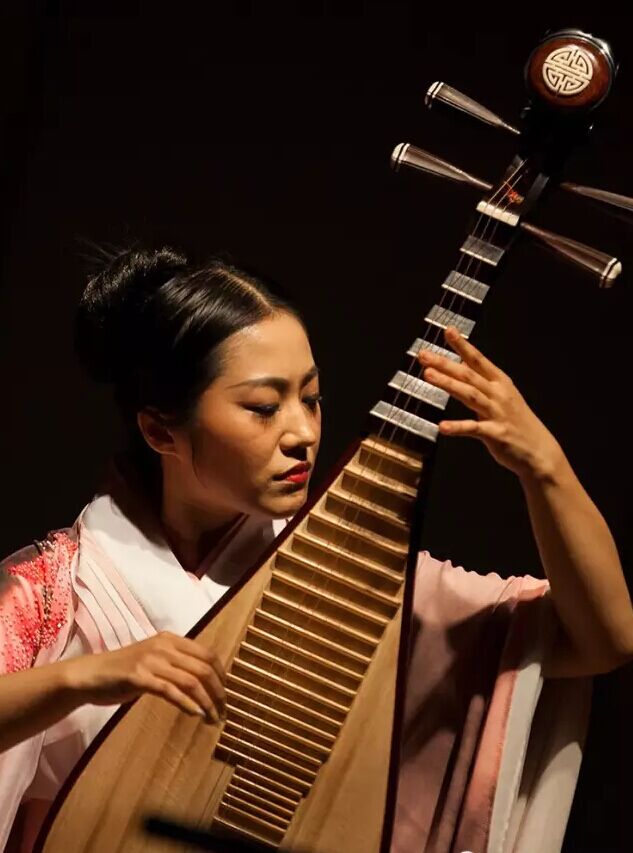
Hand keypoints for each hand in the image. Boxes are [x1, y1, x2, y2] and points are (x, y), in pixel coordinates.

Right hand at [64, 631, 225, 722]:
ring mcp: (151, 660)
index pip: (207, 654)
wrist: (89, 675)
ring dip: (206, 703)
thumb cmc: (123, 671)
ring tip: (213, 719)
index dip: (221, 676)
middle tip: (223, 712)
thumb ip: (176, 665)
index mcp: (170, 640)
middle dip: (218, 693)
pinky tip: (196, 714)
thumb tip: (204, 682)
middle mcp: (164, 646)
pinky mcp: (139, 677)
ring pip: (190, 681)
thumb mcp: (154, 661)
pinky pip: (170, 690)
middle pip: (203, 668)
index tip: (225, 695)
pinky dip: (187, 703)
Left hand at [418, 327, 563, 481]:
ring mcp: (497, 413)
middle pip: (468, 374)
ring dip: (448, 384)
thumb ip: (481, 381)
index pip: (477, 360)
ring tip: (428, 375)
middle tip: (423, 355)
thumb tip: (461, 364)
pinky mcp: (495, 434)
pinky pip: (473, 429)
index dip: (462, 345)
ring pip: (470, 394)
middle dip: (444, 363)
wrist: (539, 451)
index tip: (448, 331)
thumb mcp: (501, 396)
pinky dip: (457, 427)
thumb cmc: (516, 422)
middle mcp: (498, 394)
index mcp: (500, 382)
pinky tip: (442, 427)